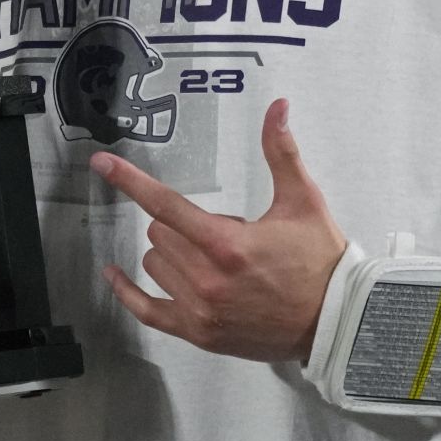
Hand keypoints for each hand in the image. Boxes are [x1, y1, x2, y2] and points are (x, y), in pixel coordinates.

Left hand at [91, 98, 345, 363]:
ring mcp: (201, 311)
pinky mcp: (199, 333)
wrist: (337, 322)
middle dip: (181, 224)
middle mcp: (208, 280)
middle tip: (224, 233)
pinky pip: (146, 311)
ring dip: (172, 253)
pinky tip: (115, 274)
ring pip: (154, 263)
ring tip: (214, 259)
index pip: (165, 204)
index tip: (103, 164)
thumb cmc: (320, 262)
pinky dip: (127, 292)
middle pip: (159, 232)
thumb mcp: (303, 201)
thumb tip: (278, 107)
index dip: (130, 180)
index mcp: (227, 245)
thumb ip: (281, 152)